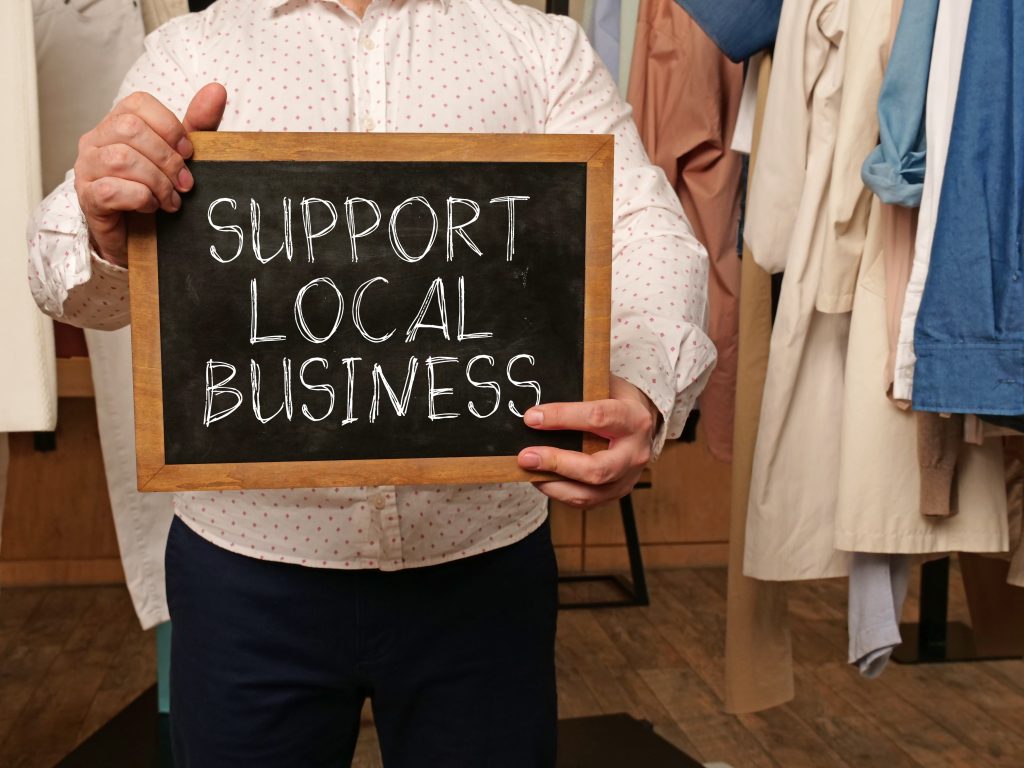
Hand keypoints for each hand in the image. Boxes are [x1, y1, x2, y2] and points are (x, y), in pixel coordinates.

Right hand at [74, 82, 227, 266]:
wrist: (139, 238)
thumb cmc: (158, 191)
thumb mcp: (183, 157)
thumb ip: (198, 125)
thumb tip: (217, 90)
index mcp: (118, 123)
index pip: (138, 104)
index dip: (169, 126)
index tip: (189, 153)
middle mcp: (96, 140)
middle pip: (130, 129)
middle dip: (168, 159)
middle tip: (186, 184)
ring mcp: (87, 168)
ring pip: (122, 159)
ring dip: (158, 182)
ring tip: (172, 201)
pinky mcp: (87, 197)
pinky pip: (112, 189)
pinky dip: (141, 198)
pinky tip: (151, 207)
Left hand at [517, 375, 659, 508]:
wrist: (641, 423)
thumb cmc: (616, 400)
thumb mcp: (605, 386)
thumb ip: (578, 392)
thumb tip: (539, 404)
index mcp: (633, 419)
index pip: (597, 418)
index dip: (562, 417)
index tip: (532, 418)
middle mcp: (635, 453)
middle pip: (596, 469)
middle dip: (556, 463)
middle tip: (526, 456)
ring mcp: (627, 477)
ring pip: (588, 493)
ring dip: (552, 483)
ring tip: (528, 470)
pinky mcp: (616, 492)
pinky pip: (584, 501)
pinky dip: (558, 492)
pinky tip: (541, 478)